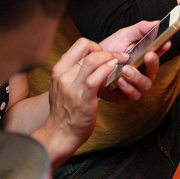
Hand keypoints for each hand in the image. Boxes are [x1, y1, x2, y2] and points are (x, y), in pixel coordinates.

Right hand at [41, 37, 119, 162]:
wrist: (59, 134)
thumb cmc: (64, 110)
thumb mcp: (60, 85)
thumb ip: (69, 71)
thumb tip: (83, 58)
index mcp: (59, 70)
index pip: (80, 44)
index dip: (96, 45)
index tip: (104, 54)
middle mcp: (63, 75)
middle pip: (87, 48)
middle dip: (107, 50)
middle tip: (118, 56)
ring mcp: (72, 87)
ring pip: (93, 60)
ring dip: (111, 57)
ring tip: (120, 62)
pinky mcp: (84, 99)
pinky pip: (96, 77)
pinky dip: (108, 69)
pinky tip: (114, 70)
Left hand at [99, 20, 165, 103]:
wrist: (90, 65)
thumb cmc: (108, 50)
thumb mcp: (123, 36)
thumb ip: (139, 29)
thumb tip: (156, 23)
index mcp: (144, 55)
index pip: (158, 51)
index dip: (164, 47)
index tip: (165, 42)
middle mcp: (143, 71)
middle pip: (154, 70)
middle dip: (153, 63)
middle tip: (148, 55)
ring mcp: (136, 84)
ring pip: (145, 84)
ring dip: (137, 77)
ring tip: (126, 70)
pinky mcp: (127, 95)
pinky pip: (133, 95)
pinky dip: (128, 88)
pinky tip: (120, 80)